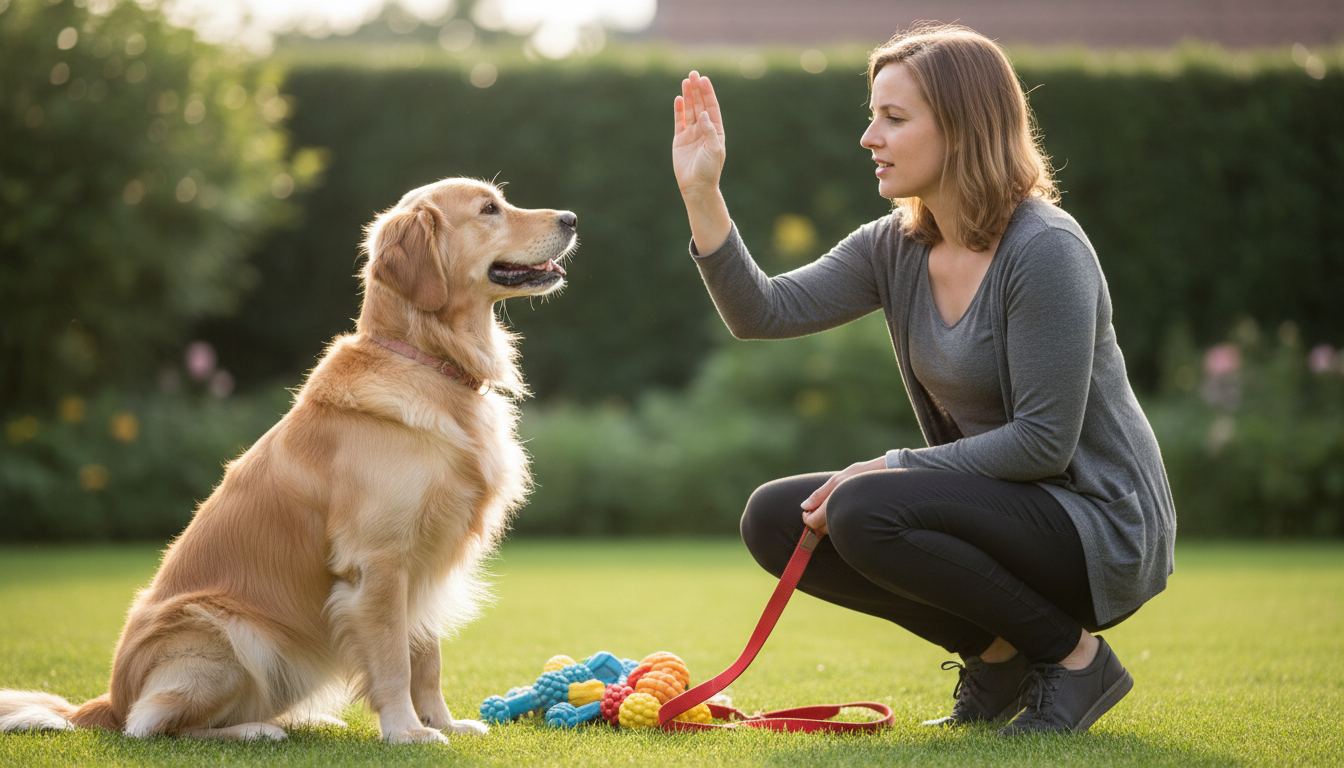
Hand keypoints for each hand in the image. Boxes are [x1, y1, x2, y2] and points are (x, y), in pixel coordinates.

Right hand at [672, 71, 725, 196]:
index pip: (712, 108)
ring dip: (688, 96)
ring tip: (686, 81)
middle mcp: (704, 130)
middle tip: (694, 74)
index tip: (704, 80)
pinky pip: (679, 121)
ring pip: (690, 110)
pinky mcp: (679, 139)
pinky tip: (679, 99)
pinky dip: (679, 110)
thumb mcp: (714, 150)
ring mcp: (691, 134)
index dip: (708, 94)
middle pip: (700, 105)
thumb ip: (709, 131)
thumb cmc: (709, 169)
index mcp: (716, 131)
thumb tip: (703, 114)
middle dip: (697, 90)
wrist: (696, 186)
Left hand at [800, 457, 888, 535]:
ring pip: (834, 530)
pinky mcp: (864, 522)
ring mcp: (855, 519)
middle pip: (823, 529)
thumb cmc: (865, 474)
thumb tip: (804, 506)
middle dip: (818, 522)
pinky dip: (840, 523)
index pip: (815, 521)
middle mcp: (846, 513)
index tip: (807, 514)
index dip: (808, 520)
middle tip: (818, 512)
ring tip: (832, 510)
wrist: (893, 476)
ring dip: (829, 524)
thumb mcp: (840, 479)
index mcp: (836, 501)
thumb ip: (820, 494)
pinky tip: (844, 513)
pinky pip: (846, 528)